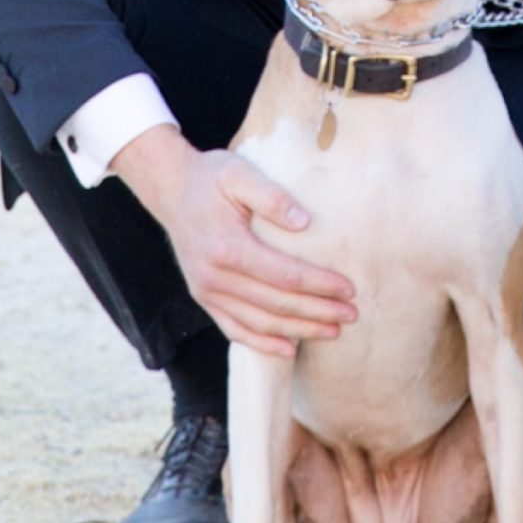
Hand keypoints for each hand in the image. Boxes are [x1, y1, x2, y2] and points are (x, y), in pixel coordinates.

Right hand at [115, 128, 356, 356]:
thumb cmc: (211, 178)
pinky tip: (288, 349)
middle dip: (317, 312)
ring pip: (258, 323)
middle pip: (276, 304)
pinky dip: (262, 343)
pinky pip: (234, 329)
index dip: (319, 285)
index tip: (348, 289)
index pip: (284, 275)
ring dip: (297, 330)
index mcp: (228, 247)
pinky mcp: (204, 298)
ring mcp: (207, 292)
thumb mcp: (239, 173)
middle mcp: (215, 276)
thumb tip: (304, 222)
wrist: (171, 190)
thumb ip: (271, 197)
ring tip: (332, 331)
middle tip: (351, 315)